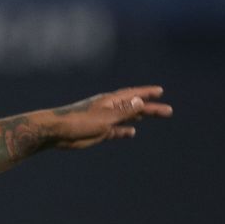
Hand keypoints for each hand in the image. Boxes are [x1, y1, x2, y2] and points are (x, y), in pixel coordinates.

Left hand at [44, 86, 172, 148]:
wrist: (56, 132)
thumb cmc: (78, 121)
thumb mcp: (105, 117)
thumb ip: (123, 111)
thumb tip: (141, 101)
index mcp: (110, 102)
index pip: (133, 95)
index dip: (147, 93)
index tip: (160, 91)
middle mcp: (108, 109)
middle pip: (134, 107)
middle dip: (150, 108)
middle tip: (168, 110)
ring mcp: (104, 120)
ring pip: (126, 117)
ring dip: (139, 116)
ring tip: (152, 115)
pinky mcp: (98, 132)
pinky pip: (116, 131)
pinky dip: (124, 131)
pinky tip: (132, 132)